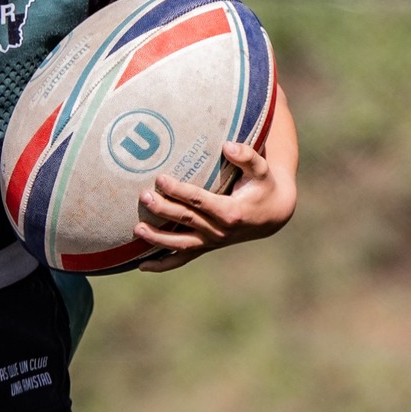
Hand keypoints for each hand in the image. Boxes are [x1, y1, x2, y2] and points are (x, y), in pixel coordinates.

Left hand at [134, 138, 296, 272]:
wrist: (273, 215)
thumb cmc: (264, 187)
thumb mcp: (262, 170)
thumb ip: (247, 157)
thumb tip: (227, 146)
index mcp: (231, 212)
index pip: (199, 201)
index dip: (179, 191)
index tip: (160, 179)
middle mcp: (220, 231)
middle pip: (186, 220)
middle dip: (163, 209)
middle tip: (143, 196)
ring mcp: (212, 242)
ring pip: (180, 244)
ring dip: (157, 239)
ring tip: (136, 229)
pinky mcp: (207, 247)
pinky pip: (183, 259)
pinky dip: (163, 264)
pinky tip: (141, 265)